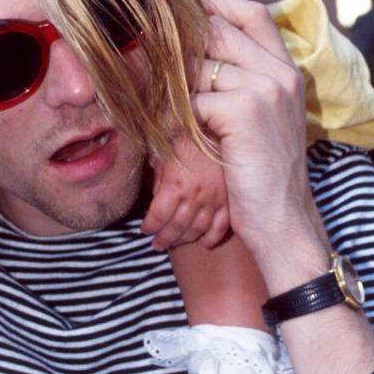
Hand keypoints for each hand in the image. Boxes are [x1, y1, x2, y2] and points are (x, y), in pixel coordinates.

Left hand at [142, 135, 229, 250]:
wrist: (219, 129)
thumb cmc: (187, 138)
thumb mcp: (164, 152)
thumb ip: (158, 176)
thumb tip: (154, 194)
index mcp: (175, 185)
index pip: (158, 215)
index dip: (149, 226)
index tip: (145, 229)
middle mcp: (194, 196)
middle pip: (176, 227)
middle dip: (164, 238)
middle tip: (157, 244)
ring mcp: (214, 200)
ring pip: (197, 229)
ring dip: (184, 240)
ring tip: (174, 243)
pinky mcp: (228, 200)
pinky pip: (221, 226)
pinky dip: (211, 238)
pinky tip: (202, 243)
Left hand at [191, 0, 327, 288]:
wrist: (283, 221)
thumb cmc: (261, 172)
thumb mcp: (261, 117)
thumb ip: (241, 78)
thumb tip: (195, 43)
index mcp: (286, 68)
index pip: (249, 10)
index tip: (181, 0)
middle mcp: (280, 72)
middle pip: (217, 28)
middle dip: (180, 41)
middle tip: (152, 51)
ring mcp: (265, 88)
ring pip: (199, 63)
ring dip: (174, 84)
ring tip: (165, 106)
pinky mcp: (244, 110)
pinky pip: (193, 99)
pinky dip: (178, 119)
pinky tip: (179, 137)